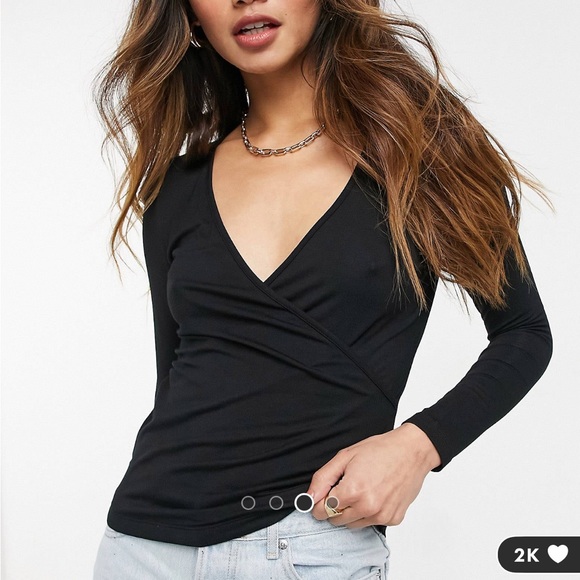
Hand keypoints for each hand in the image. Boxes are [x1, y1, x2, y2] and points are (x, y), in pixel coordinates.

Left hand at [306, 423, 440, 527]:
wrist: (411, 451)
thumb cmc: (379, 450)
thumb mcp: (345, 456)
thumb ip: (323, 479)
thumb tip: (309, 498)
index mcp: (352, 491)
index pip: (322, 512)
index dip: (320, 502)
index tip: (324, 494)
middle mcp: (367, 508)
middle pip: (335, 520)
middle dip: (335, 506)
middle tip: (345, 487)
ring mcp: (381, 516)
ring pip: (352, 525)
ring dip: (351, 511)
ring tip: (361, 489)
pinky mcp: (393, 519)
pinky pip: (370, 523)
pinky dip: (368, 513)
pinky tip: (375, 494)